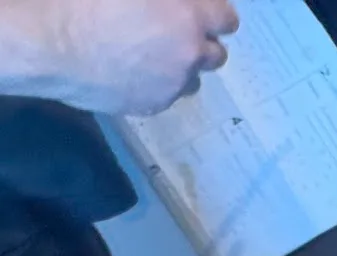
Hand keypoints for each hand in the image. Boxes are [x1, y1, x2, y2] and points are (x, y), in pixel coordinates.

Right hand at [0, 0, 238, 114]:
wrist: (50, 42)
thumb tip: (173, 3)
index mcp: (189, 15)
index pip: (226, 19)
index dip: (214, 14)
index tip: (200, 13)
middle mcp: (190, 52)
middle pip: (216, 54)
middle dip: (199, 44)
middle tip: (174, 35)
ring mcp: (173, 83)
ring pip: (192, 79)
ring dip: (180, 68)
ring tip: (151, 56)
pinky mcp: (152, 105)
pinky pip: (165, 95)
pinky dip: (156, 84)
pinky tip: (129, 72)